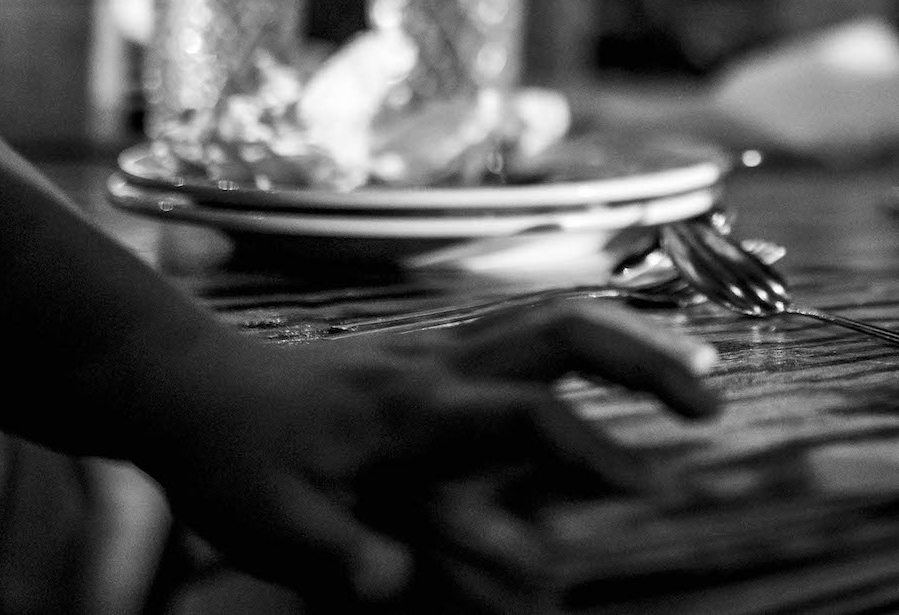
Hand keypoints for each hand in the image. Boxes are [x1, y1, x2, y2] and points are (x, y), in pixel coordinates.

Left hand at [131, 299, 718, 609]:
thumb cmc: (231, 460)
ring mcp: (440, 348)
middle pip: (564, 331)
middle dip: (647, 359)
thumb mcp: (266, 522)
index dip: (595, 450)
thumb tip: (396, 583)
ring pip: (554, 316)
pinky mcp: (437, 351)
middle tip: (710, 403)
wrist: (188, 387)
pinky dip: (594, 339)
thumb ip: (337, 552)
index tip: (650, 490)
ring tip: (698, 377)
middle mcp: (440, 363)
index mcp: (411, 406)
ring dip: (631, 340)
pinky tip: (626, 359)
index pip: (528, 412)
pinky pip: (532, 327)